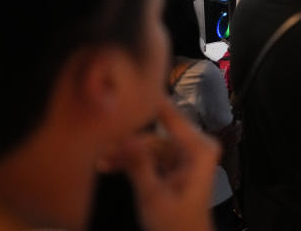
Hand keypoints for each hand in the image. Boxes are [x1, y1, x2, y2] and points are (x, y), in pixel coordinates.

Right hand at [109, 98, 218, 230]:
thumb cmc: (176, 225)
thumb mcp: (153, 196)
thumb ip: (139, 165)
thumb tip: (125, 137)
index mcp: (200, 149)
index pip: (172, 117)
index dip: (152, 102)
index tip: (134, 84)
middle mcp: (196, 147)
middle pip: (157, 134)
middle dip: (130, 142)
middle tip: (101, 145)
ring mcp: (186, 156)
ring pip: (151, 146)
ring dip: (127, 154)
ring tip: (100, 161)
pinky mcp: (177, 166)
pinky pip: (152, 157)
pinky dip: (133, 162)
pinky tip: (109, 166)